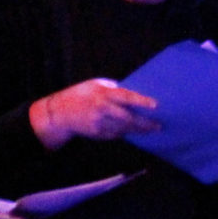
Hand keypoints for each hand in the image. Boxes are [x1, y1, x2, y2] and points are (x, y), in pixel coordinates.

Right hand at [29, 78, 158, 147]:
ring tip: (149, 129)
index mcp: (102, 93)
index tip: (155, 105)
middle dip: (144, 123)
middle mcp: (101, 109)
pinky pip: (115, 134)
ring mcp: (98, 123)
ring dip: (137, 130)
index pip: (125, 97)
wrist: (59, 113)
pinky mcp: (97, 133)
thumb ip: (113, 89)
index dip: (141, 101)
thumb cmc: (80, 95)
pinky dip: (125, 132)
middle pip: (128, 118)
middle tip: (158, 125)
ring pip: (124, 128)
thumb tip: (133, 95)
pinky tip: (132, 131)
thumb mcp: (95, 85)